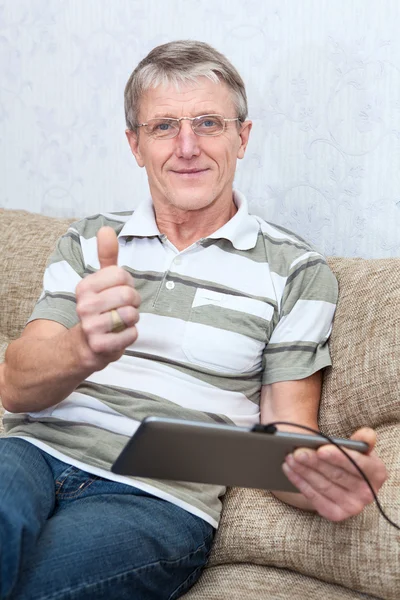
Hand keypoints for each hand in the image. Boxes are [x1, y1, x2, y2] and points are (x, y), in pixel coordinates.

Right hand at [75, 226, 140, 368]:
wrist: (84, 346)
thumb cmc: (98, 309)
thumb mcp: (100, 282)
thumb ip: (106, 256)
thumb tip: (106, 229)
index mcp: (84, 287)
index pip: (122, 275)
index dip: (128, 283)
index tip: (118, 291)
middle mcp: (84, 306)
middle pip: (128, 294)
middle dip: (133, 302)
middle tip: (124, 308)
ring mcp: (90, 327)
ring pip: (131, 315)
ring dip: (132, 319)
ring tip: (120, 321)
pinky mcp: (100, 346)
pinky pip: (132, 334)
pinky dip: (130, 335)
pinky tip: (118, 335)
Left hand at [282, 428, 387, 520]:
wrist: (340, 477)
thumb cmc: (348, 457)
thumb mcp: (358, 447)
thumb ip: (363, 439)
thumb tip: (366, 435)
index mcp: (377, 473)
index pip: (356, 464)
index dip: (338, 457)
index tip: (320, 449)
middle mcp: (368, 493)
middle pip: (336, 475)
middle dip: (314, 463)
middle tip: (296, 451)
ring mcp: (352, 507)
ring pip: (323, 486)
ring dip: (303, 471)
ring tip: (289, 457)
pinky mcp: (335, 514)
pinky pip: (314, 497)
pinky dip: (299, 482)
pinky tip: (289, 470)